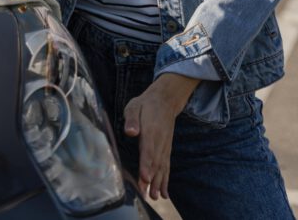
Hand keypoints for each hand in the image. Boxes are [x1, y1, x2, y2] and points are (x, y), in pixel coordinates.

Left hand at [122, 73, 198, 200]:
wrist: (165, 100)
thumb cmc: (145, 104)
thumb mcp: (134, 106)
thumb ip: (132, 119)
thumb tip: (131, 131)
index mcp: (151, 130)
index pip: (148, 149)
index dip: (146, 163)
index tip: (145, 176)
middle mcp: (160, 141)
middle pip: (155, 162)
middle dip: (151, 179)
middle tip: (146, 194)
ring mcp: (165, 146)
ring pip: (162, 167)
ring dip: (159, 183)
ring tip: (155, 197)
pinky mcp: (166, 149)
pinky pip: (166, 166)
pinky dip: (165, 180)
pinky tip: (164, 193)